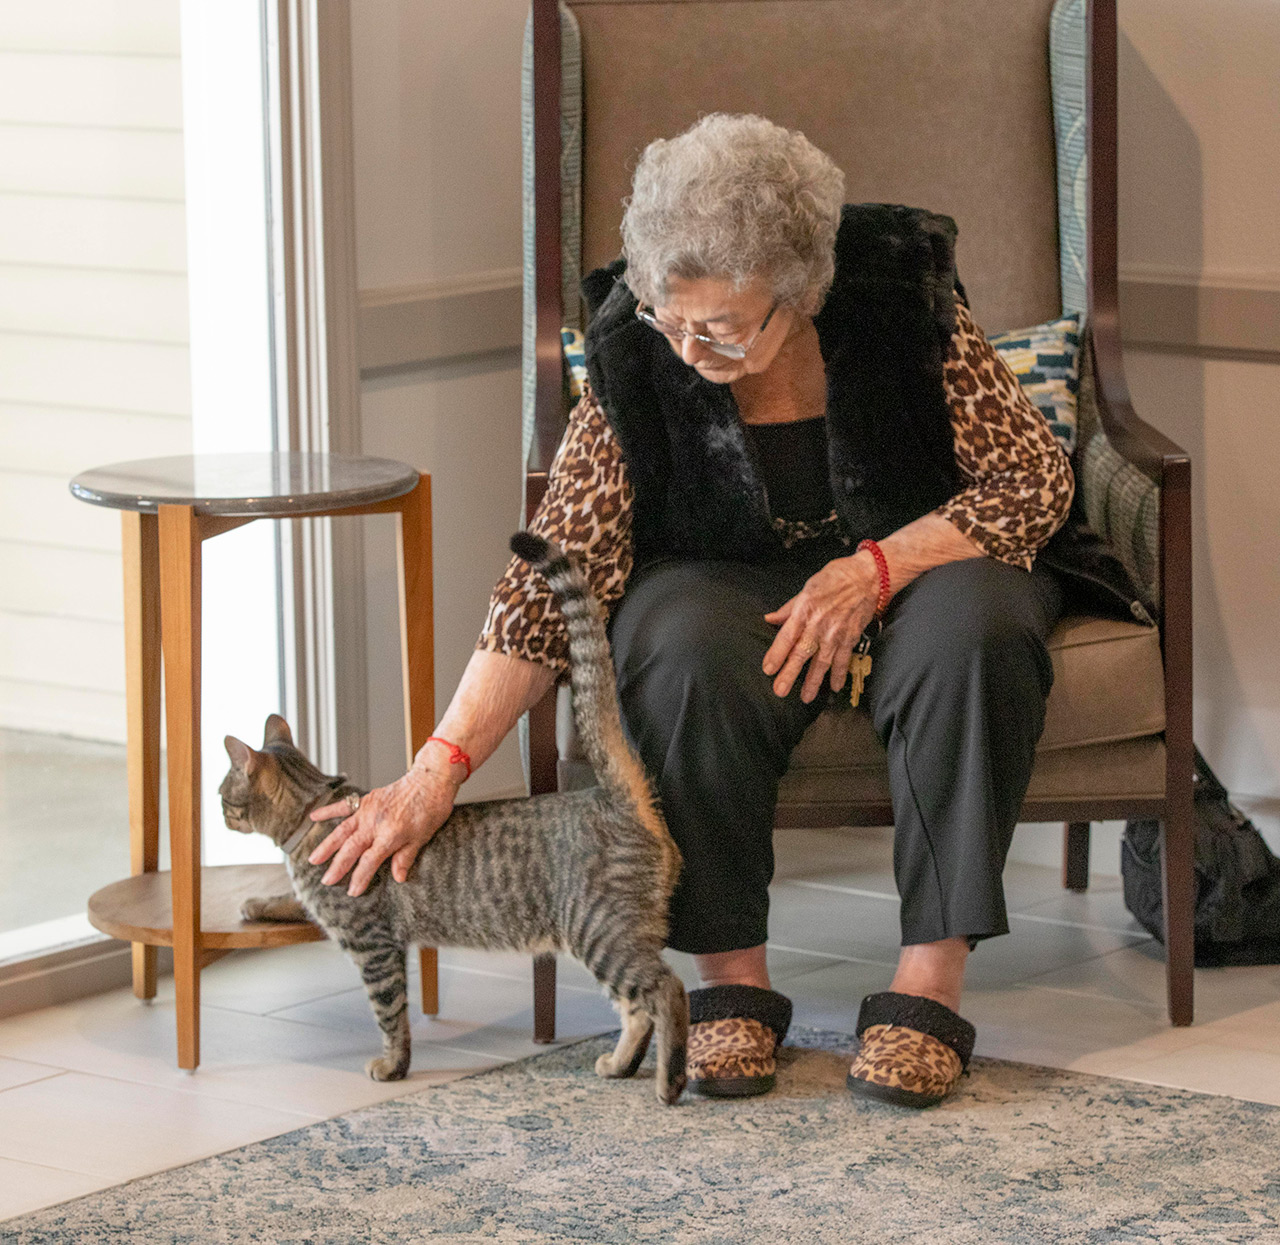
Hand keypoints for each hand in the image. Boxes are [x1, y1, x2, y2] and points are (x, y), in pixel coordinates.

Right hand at [307, 765, 458, 896]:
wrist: (430, 780)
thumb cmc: (431, 809)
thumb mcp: (422, 838)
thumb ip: (405, 857)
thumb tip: (398, 878)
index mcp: (390, 835)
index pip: (369, 862)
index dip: (359, 878)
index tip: (352, 891)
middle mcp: (375, 823)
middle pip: (351, 849)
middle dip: (337, 867)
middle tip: (326, 881)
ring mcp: (368, 810)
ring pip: (342, 831)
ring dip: (326, 846)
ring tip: (313, 860)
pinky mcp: (367, 799)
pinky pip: (344, 805)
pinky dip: (328, 810)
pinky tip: (313, 817)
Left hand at [762, 552, 878, 702]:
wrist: (868, 576)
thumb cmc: (835, 577)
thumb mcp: (807, 587)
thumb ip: (789, 608)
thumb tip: (770, 619)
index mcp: (804, 610)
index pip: (786, 636)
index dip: (776, 654)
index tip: (767, 670)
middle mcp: (819, 624)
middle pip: (801, 653)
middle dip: (790, 674)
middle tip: (780, 691)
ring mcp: (836, 633)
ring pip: (822, 662)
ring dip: (813, 681)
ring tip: (805, 698)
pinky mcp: (851, 638)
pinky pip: (843, 660)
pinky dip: (839, 675)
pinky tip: (834, 688)